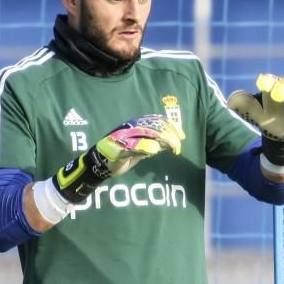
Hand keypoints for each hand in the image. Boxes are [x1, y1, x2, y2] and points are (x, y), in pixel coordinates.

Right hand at [53, 114, 184, 202]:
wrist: (101, 163)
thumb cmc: (122, 154)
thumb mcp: (142, 148)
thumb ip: (155, 143)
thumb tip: (172, 142)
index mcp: (136, 125)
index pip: (156, 120)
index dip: (171, 125)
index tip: (182, 135)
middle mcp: (130, 128)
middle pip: (154, 126)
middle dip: (169, 134)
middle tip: (178, 145)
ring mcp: (123, 137)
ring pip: (146, 133)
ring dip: (162, 140)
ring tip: (172, 147)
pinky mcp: (118, 149)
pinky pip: (133, 147)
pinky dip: (144, 147)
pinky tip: (154, 150)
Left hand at [228, 74, 283, 165]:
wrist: (279, 133)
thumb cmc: (266, 118)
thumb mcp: (254, 113)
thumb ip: (245, 106)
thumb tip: (231, 101)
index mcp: (273, 90)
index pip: (271, 81)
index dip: (268, 82)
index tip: (263, 84)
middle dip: (283, 87)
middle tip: (278, 94)